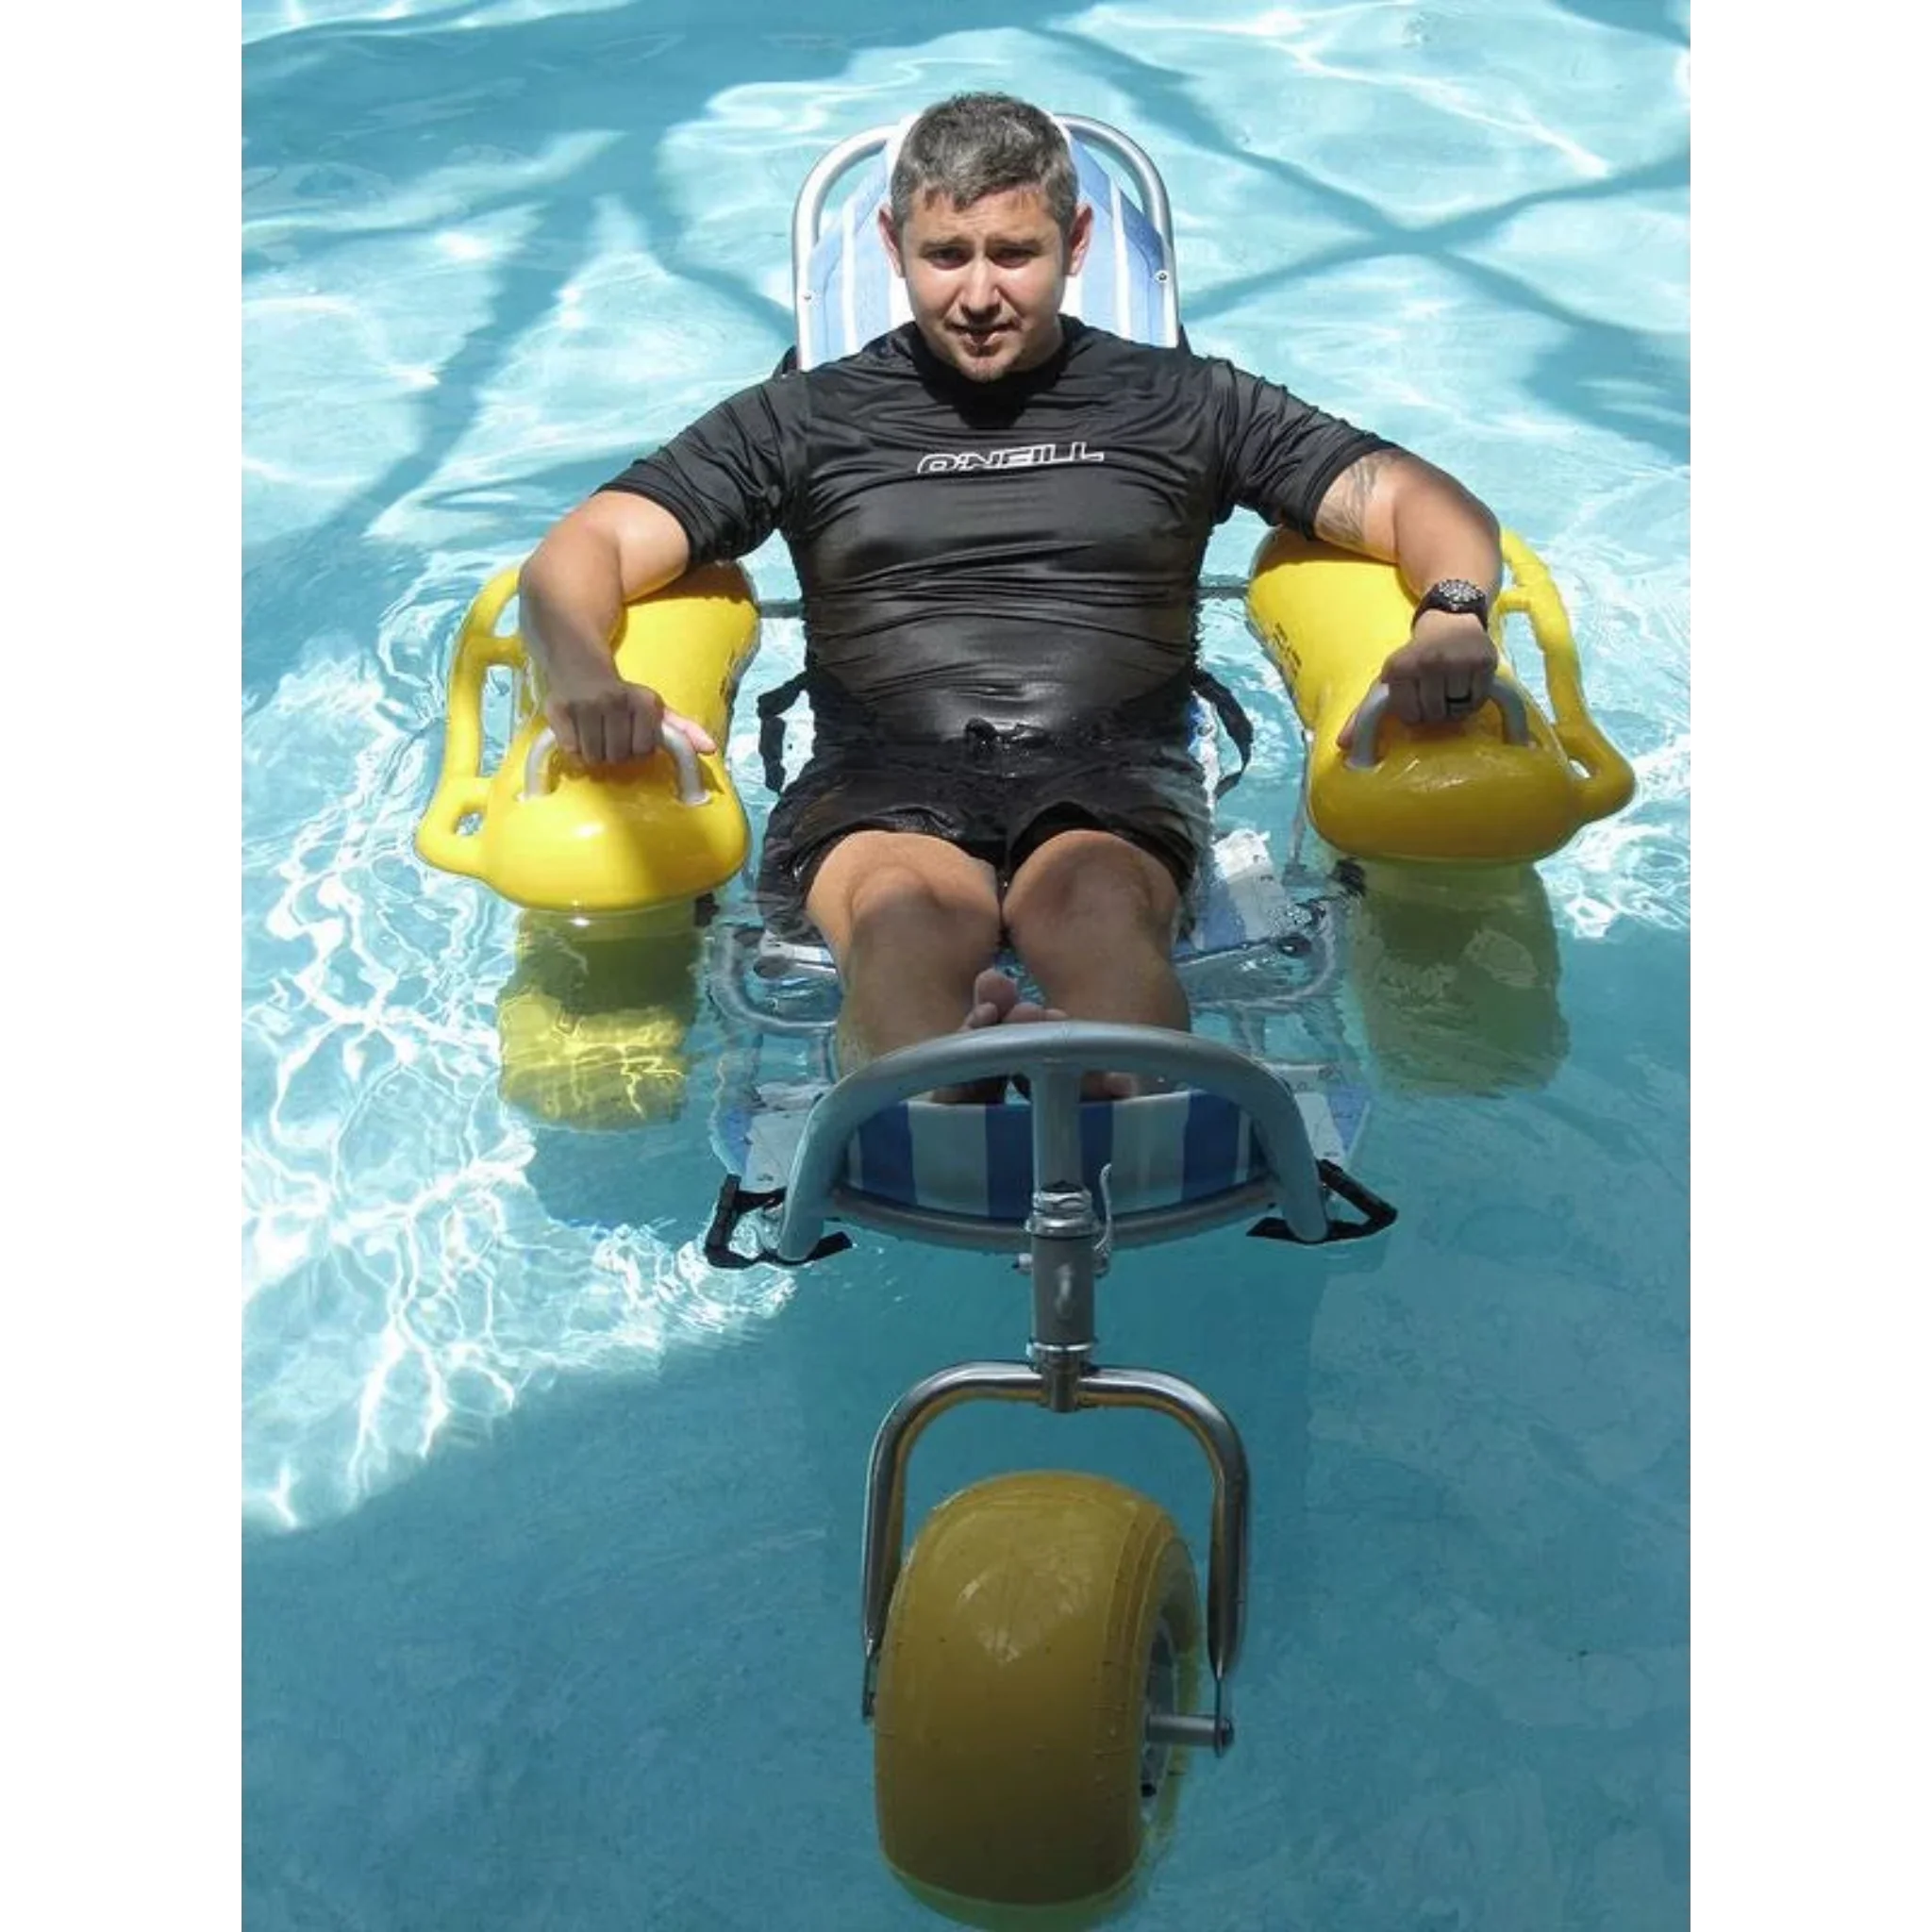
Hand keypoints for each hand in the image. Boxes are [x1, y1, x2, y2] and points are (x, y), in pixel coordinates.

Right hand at [542, 672, 716, 771]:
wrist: (578, 662)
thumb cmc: (621, 694)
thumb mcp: (654, 707)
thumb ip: (683, 729)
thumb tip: (710, 749)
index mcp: (643, 701)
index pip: (644, 751)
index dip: (637, 749)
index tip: (631, 735)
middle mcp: (615, 701)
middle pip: (618, 757)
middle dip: (615, 752)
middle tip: (610, 735)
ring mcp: (585, 705)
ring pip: (594, 757)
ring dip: (594, 753)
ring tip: (595, 734)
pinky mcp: (558, 710)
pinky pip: (571, 750)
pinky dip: (574, 748)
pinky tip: (577, 731)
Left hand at [1338, 610, 1498, 751]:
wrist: (1449, 620)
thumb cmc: (1415, 657)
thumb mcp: (1387, 679)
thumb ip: (1364, 713)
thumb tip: (1343, 745)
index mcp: (1398, 668)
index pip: (1410, 717)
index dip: (1416, 714)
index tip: (1417, 698)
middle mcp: (1426, 662)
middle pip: (1434, 715)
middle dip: (1436, 711)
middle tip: (1436, 692)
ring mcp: (1456, 660)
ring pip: (1457, 709)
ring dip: (1456, 705)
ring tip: (1452, 687)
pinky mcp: (1482, 661)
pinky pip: (1478, 699)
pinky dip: (1475, 697)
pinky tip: (1467, 682)